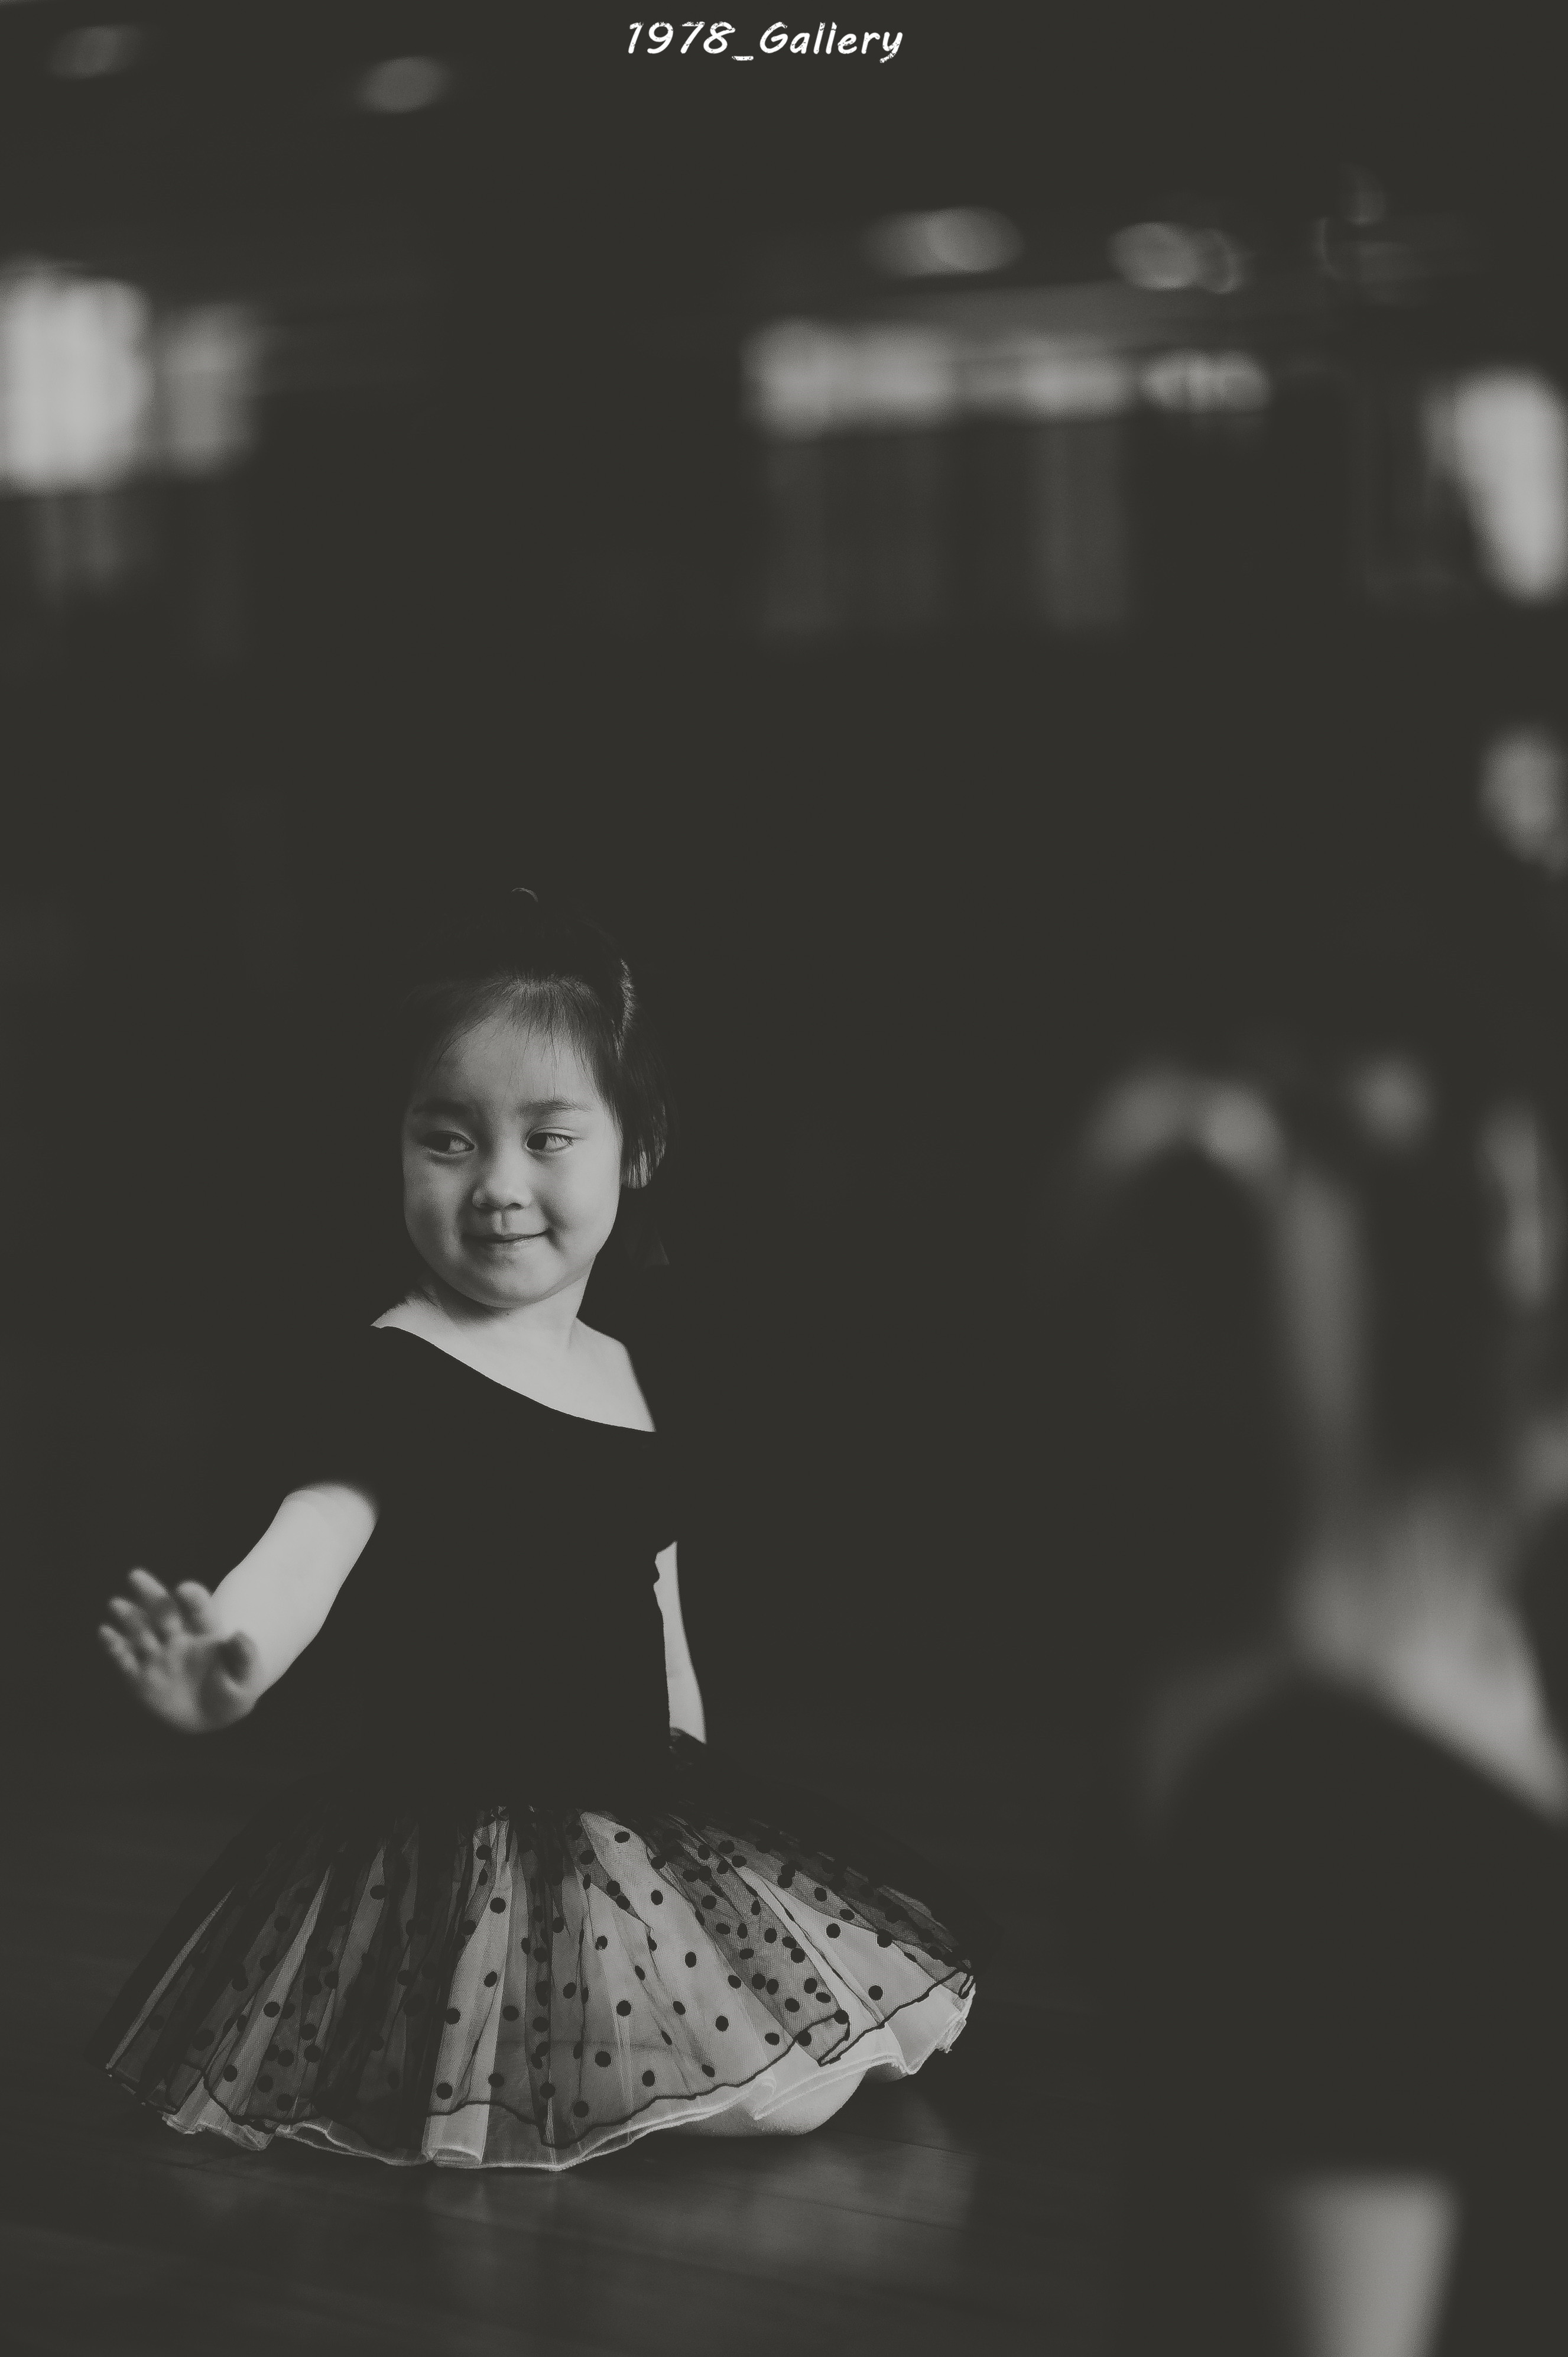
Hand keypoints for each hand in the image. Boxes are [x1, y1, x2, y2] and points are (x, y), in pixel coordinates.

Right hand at [98, 1569, 260, 1733]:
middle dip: (151, 1594)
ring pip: (141, 1631)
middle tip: (135, 1575)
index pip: (200, 1611)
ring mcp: (158, 1655)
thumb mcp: (246, 1678)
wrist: (212, 1715)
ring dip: (129, 1617)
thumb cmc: (233, 1690)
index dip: (193, 1599)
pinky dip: (114, 1646)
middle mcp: (178, 1638)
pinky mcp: (140, 1676)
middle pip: (164, 1611)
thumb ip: (245, 1656)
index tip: (184, 1589)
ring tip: (117, 1604)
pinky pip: (125, 1660)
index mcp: (206, 1633)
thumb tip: (239, 1634)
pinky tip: (105, 1632)